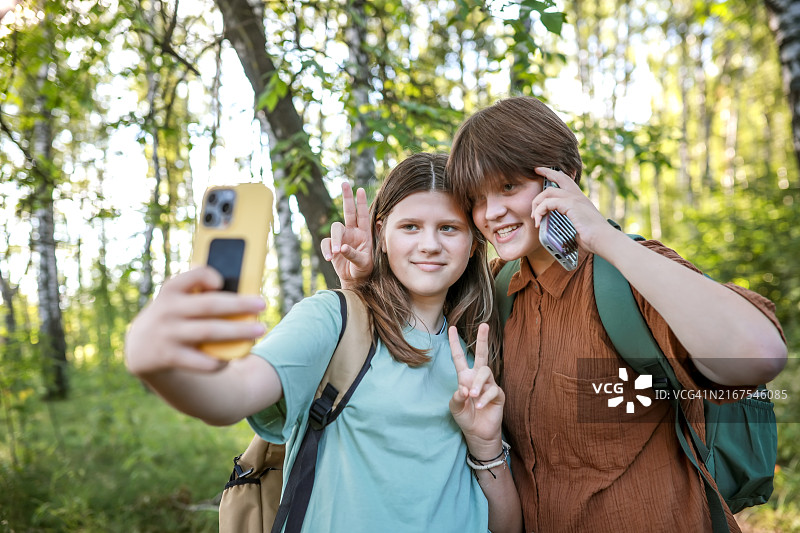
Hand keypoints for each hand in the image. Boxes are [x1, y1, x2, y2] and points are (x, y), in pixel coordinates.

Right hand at [124, 267, 265, 376]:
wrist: (140, 347)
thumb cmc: (172, 316)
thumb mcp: (176, 299)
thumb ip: (197, 289)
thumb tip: (237, 284)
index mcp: (171, 290)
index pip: (191, 276)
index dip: (208, 276)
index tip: (224, 280)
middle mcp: (167, 310)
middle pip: (209, 305)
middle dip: (239, 304)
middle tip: (263, 305)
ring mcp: (167, 334)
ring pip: (209, 332)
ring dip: (238, 331)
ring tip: (259, 329)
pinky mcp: (169, 357)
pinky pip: (201, 361)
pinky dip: (219, 360)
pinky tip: (232, 357)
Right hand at [321, 182, 373, 287]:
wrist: (354, 280)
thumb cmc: (363, 270)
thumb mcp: (363, 264)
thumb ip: (353, 255)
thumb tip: (341, 248)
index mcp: (364, 233)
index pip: (363, 215)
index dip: (362, 202)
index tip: (360, 189)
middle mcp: (352, 232)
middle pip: (348, 211)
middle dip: (347, 198)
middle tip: (345, 183)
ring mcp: (341, 238)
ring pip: (335, 229)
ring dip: (334, 239)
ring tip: (335, 252)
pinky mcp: (331, 246)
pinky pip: (325, 243)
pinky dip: (326, 249)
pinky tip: (329, 258)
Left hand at [449, 323, 504, 458]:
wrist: (478, 433)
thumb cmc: (465, 417)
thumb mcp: (455, 407)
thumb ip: (456, 397)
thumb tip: (464, 388)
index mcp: (464, 377)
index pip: (459, 357)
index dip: (454, 343)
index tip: (451, 328)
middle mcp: (478, 377)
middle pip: (482, 354)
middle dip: (482, 339)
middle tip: (484, 325)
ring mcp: (489, 385)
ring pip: (485, 372)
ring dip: (478, 383)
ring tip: (472, 395)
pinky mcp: (498, 395)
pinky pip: (493, 389)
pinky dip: (485, 397)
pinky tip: (479, 405)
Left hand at [530, 167, 614, 253]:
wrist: (603, 240)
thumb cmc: (593, 238)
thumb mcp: (578, 227)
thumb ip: (569, 223)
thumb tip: (560, 230)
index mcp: (580, 200)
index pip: (568, 181)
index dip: (556, 175)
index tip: (545, 171)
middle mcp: (578, 196)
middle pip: (560, 177)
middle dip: (547, 171)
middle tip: (536, 170)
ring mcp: (575, 199)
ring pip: (549, 192)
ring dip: (537, 203)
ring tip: (534, 217)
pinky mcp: (571, 205)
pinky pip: (548, 203)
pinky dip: (540, 211)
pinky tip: (538, 222)